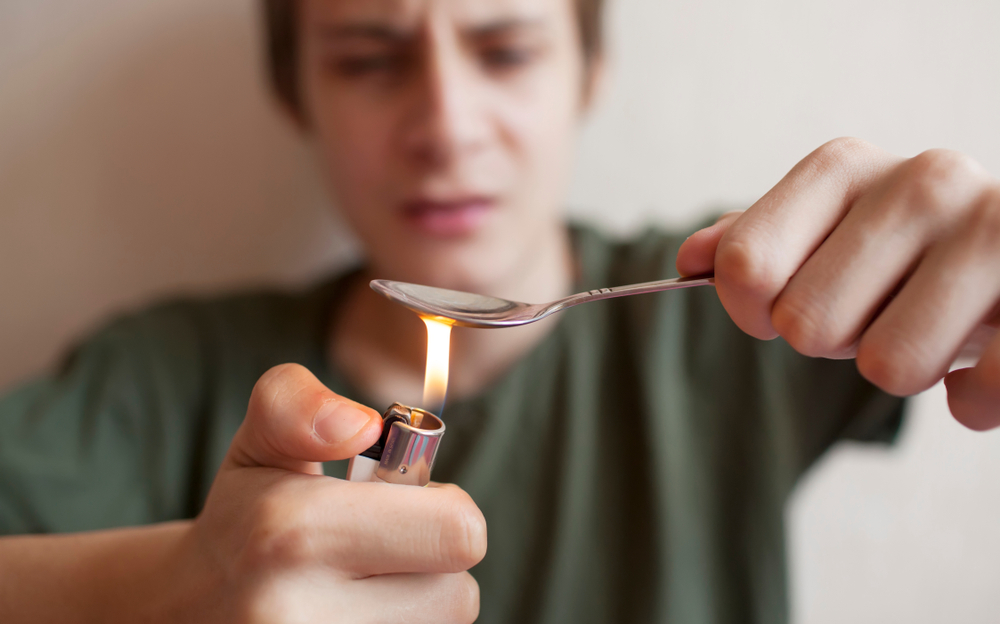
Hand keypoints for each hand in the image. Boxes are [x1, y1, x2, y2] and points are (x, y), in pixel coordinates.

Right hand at [186, 363, 485, 622]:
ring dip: (417, 604)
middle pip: (459, 594)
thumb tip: (361, 425)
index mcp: (293, 532)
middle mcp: (298, 615)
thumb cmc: (246, 517)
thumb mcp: (262, 442)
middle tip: (384, 547)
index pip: (459, 532)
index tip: (403, 503)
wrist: (184, 611)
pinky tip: (353, 615)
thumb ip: (301, 404)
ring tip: (362, 586)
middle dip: (434, 563)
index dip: (445, 508)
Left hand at [677, 138, 999, 429]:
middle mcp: (921, 182)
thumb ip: (757, 242)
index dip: (752, 310)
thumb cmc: (907, 258)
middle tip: (880, 312)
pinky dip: (970, 401)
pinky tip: (976, 368)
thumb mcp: (827, 237)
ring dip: (900, 369)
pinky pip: (975, 391)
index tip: (781, 307)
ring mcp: (992, 229)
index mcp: (844, 168)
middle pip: (807, 324)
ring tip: (930, 327)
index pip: (745, 266)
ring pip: (886, 365)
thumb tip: (691, 258)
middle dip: (835, 339)